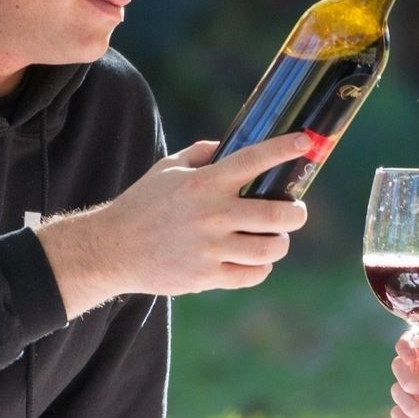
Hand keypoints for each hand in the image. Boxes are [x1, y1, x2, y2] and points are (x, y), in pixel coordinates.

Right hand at [39, 134, 311, 314]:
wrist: (112, 248)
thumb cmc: (142, 204)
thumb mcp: (167, 168)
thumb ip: (202, 154)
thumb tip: (231, 145)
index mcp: (204, 183)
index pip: (253, 159)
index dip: (284, 149)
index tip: (306, 141)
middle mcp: (211, 214)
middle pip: (277, 214)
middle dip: (296, 212)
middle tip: (295, 211)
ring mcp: (210, 248)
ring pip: (270, 248)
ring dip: (280, 243)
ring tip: (275, 238)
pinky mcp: (207, 276)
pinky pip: (252, 274)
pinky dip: (261, 267)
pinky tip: (255, 260)